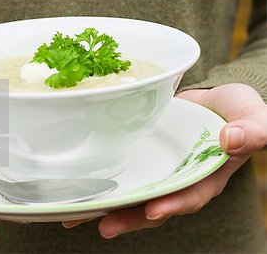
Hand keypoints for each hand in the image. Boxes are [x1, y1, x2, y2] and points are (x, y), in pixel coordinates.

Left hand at [62, 83, 266, 237]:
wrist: (212, 101)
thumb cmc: (235, 112)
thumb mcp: (251, 116)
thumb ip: (251, 129)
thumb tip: (232, 139)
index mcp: (206, 177)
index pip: (189, 196)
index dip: (172, 205)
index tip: (153, 209)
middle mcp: (177, 180)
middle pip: (153, 205)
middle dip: (130, 217)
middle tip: (105, 225)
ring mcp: (157, 171)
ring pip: (131, 195)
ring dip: (106, 207)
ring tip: (76, 216)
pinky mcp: (141, 158)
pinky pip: (121, 174)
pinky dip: (101, 184)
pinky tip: (76, 191)